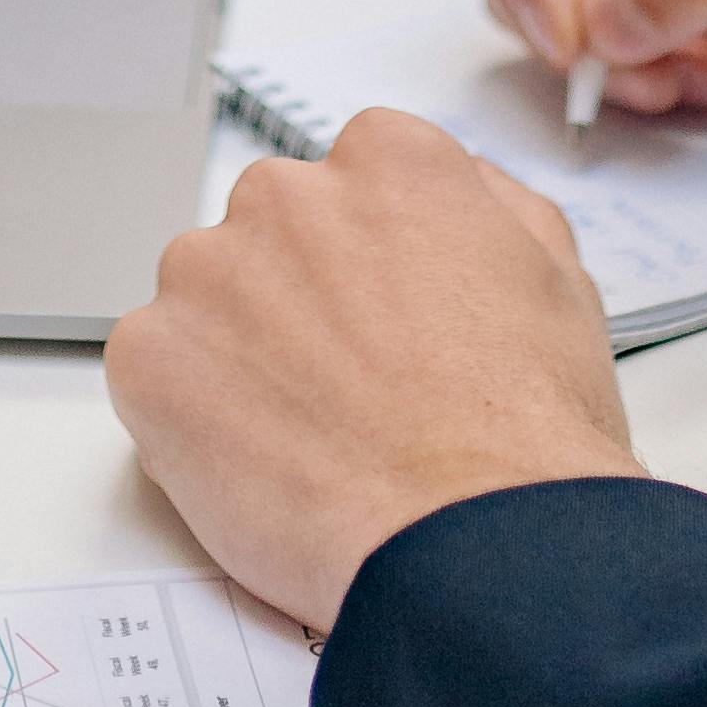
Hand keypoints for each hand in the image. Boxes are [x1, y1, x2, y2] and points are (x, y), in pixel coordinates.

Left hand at [108, 109, 635, 634]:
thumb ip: (493, 209)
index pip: (350, 184)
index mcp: (386, 161)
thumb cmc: (523, 437)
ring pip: (205, 303)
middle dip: (294, 303)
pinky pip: (153, 376)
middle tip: (343, 390)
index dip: (368, 266)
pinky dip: (187, 421)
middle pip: (269, 236)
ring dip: (237, 356)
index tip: (379, 320)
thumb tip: (459, 193)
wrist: (468, 544)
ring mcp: (206, 272)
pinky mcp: (149, 356)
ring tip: (306, 438)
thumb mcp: (557, 284)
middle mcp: (287, 194)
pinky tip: (259, 466)